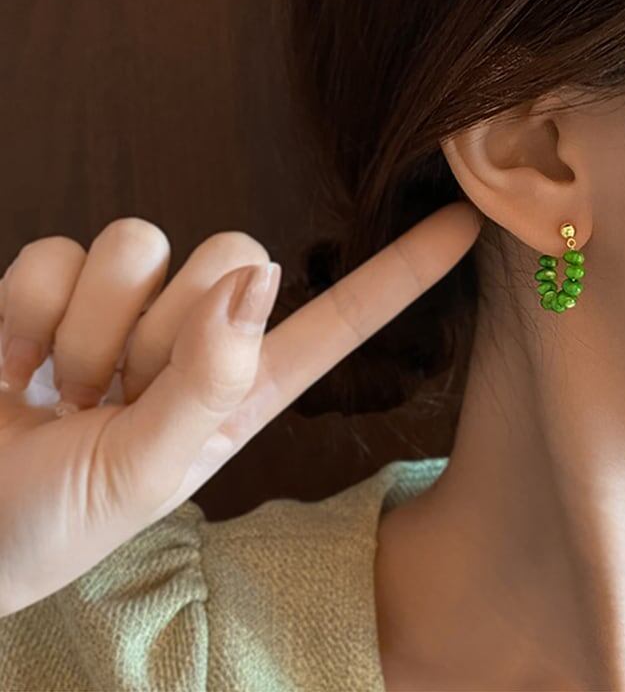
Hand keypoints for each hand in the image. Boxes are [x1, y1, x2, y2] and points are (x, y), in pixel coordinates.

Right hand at [0, 203, 480, 616]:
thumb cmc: (59, 517)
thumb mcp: (144, 471)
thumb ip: (207, 381)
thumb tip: (259, 282)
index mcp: (243, 386)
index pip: (341, 316)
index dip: (403, 270)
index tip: (465, 222)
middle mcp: (198, 335)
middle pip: (234, 250)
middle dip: (164, 329)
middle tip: (120, 396)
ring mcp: (129, 302)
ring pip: (138, 243)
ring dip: (87, 332)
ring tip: (68, 392)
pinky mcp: (60, 282)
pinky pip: (57, 252)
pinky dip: (25, 317)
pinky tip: (16, 365)